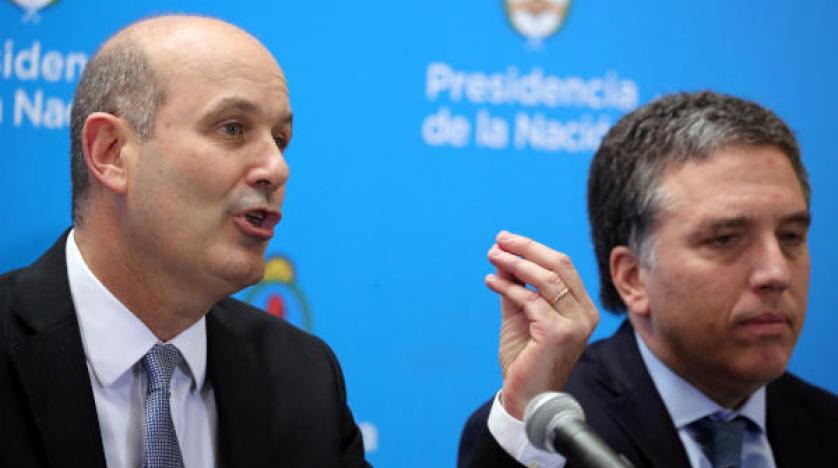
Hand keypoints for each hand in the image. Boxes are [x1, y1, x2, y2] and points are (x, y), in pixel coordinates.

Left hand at [486, 231, 598, 419]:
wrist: (525, 396)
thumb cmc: (524, 357)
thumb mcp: (520, 314)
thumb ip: (516, 286)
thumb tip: (503, 254)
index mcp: (581, 308)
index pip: (563, 266)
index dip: (534, 248)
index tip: (507, 239)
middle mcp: (584, 314)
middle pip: (558, 265)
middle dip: (526, 248)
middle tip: (499, 239)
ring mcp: (575, 324)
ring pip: (545, 279)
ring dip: (515, 263)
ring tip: (492, 256)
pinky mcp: (558, 333)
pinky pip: (530, 300)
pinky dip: (507, 288)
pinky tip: (490, 282)